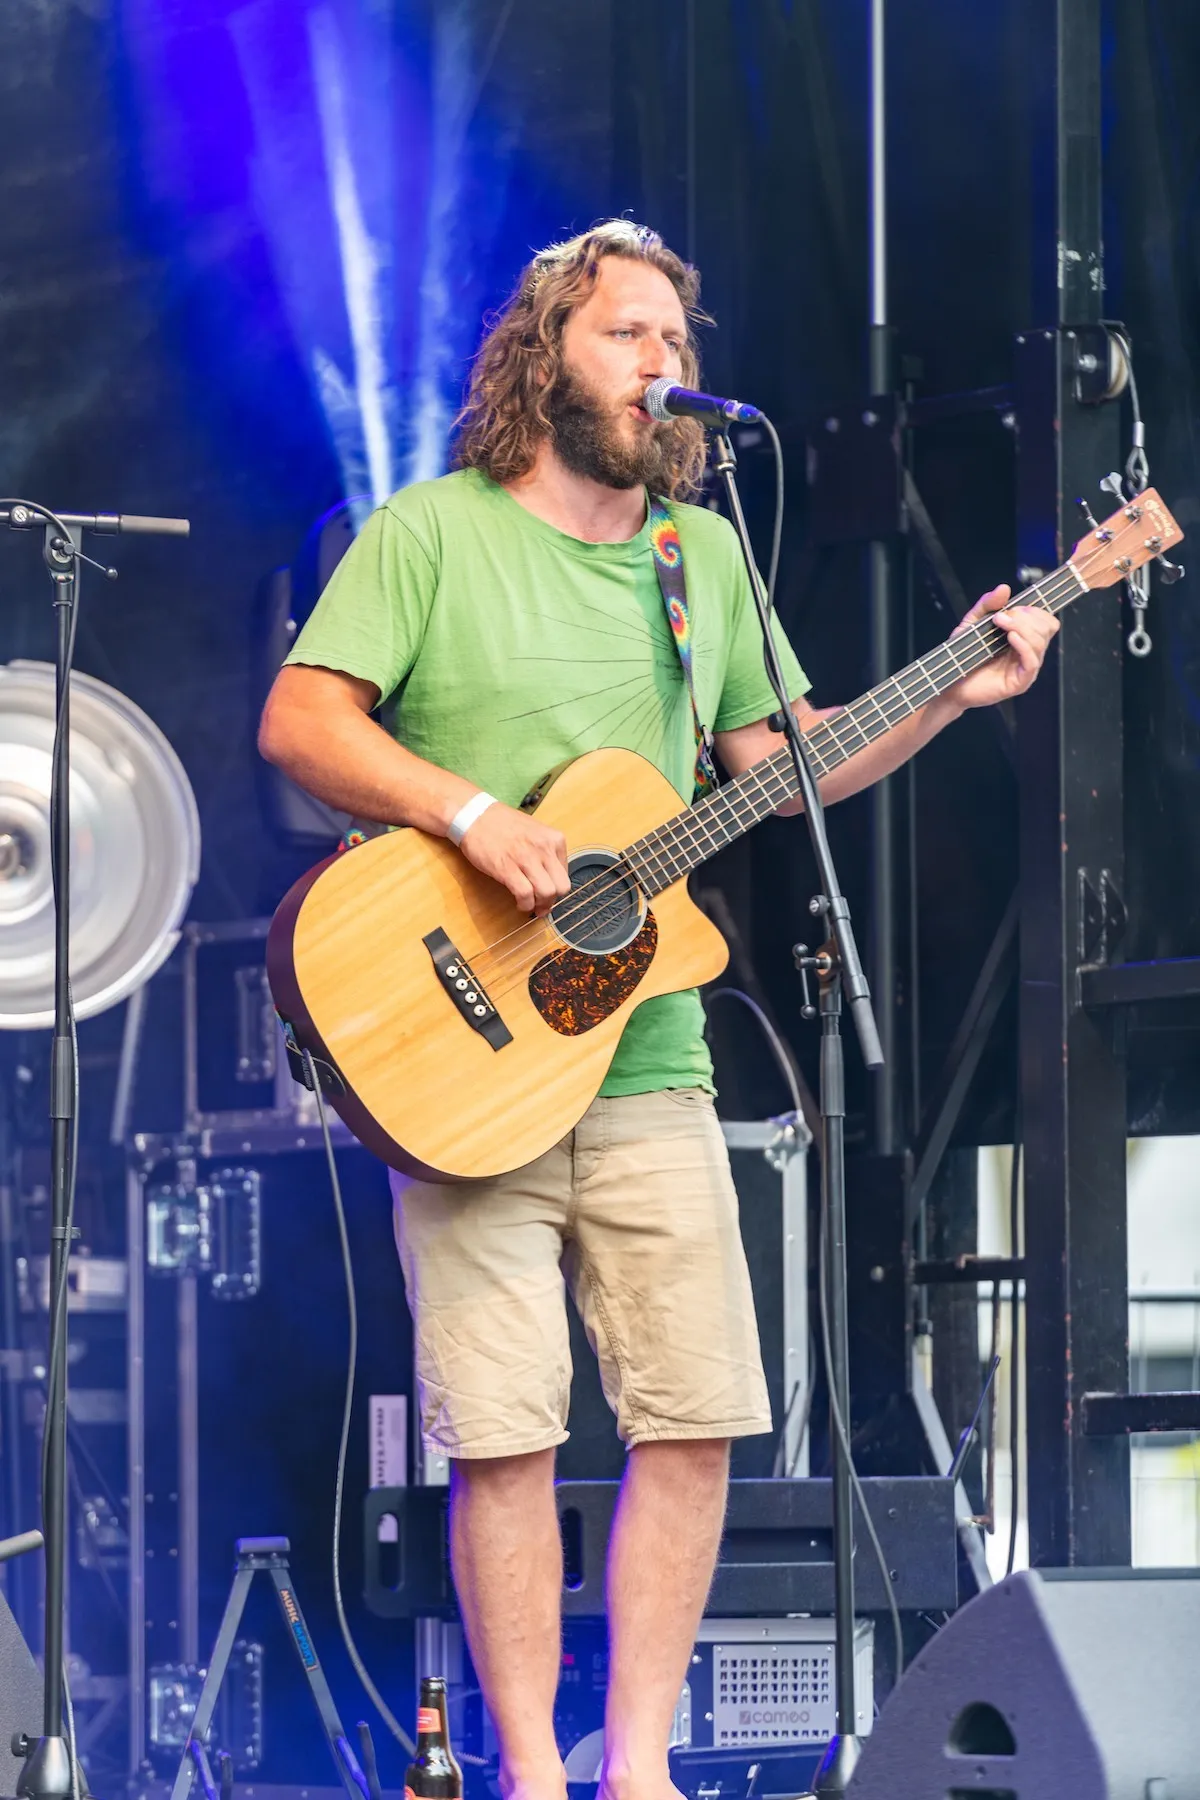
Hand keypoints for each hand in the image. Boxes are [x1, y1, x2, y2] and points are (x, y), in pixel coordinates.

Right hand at [457, 801, 571, 913]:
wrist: (475, 816)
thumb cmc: (502, 824)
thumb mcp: (535, 832)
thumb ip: (546, 852)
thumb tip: (551, 878)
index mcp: (554, 839)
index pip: (566, 874)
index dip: (556, 887)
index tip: (547, 892)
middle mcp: (544, 848)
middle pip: (561, 887)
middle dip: (552, 900)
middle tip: (541, 903)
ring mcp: (526, 858)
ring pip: (546, 893)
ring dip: (539, 905)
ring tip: (530, 904)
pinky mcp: (507, 868)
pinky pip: (525, 895)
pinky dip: (525, 904)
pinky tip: (520, 903)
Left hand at [946, 584, 1058, 710]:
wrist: (950, 684)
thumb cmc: (962, 655)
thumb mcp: (972, 623)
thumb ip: (987, 604)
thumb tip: (1004, 588)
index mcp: (1023, 637)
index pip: (1046, 620)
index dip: (1033, 610)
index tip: (1010, 609)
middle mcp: (1028, 652)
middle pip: (1047, 627)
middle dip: (1026, 616)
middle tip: (1001, 617)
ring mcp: (1026, 668)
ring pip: (1041, 641)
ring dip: (1021, 627)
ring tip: (1000, 624)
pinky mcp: (1020, 682)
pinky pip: (1032, 661)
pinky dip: (1024, 645)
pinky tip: (1010, 637)